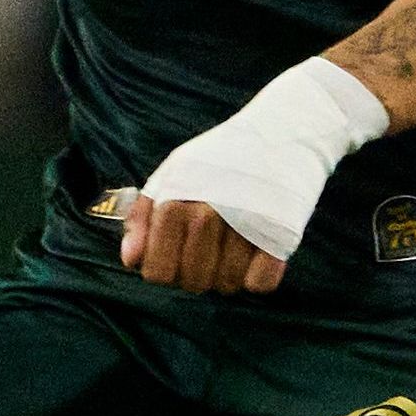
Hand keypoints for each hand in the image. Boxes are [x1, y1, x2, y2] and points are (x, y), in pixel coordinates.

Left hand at [125, 59, 389, 295]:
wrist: (284, 130)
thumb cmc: (221, 157)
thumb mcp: (174, 173)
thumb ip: (143, 216)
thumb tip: (131, 260)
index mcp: (174, 200)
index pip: (157, 273)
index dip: (167, 271)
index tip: (178, 255)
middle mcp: (208, 213)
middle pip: (193, 283)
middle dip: (198, 275)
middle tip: (210, 252)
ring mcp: (245, 224)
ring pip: (228, 286)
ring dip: (231, 276)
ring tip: (236, 248)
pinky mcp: (281, 233)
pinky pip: (261, 284)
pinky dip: (259, 277)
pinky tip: (259, 254)